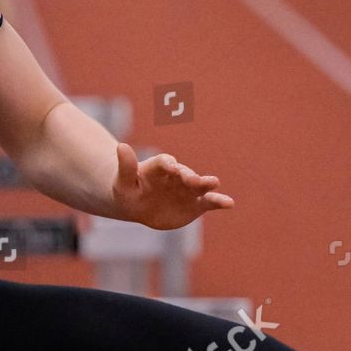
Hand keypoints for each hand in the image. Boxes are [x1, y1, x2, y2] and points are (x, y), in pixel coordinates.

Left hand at [110, 143, 232, 229]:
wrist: (137, 205)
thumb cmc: (128, 190)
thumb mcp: (122, 182)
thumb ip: (126, 166)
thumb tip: (121, 145)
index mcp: (158, 167)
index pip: (164, 163)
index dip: (168, 164)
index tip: (172, 167)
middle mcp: (176, 175)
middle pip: (184, 173)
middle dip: (189, 176)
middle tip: (193, 180)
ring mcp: (187, 189)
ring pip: (199, 186)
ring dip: (207, 184)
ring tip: (215, 183)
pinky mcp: (195, 204)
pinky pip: (209, 202)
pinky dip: (219, 201)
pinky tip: (230, 203)